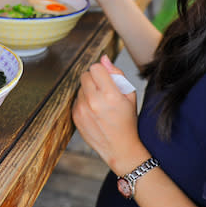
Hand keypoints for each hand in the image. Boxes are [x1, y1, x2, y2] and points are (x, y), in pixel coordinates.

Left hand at [72, 54, 145, 173]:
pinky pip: (76, 99)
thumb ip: (117, 74)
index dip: (101, 71)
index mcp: (109, 94)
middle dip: (94, 79)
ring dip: (88, 91)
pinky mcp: (75, 116)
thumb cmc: (127, 121)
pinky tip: (94, 112)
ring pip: (80, 87)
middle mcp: (93, 101)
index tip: (106, 79)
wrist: (120, 148)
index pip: (96, 67)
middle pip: (85, 75)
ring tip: (100, 104)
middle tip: (103, 90)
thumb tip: (103, 58)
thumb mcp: (130, 95)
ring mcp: (82, 109)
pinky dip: (83, 102)